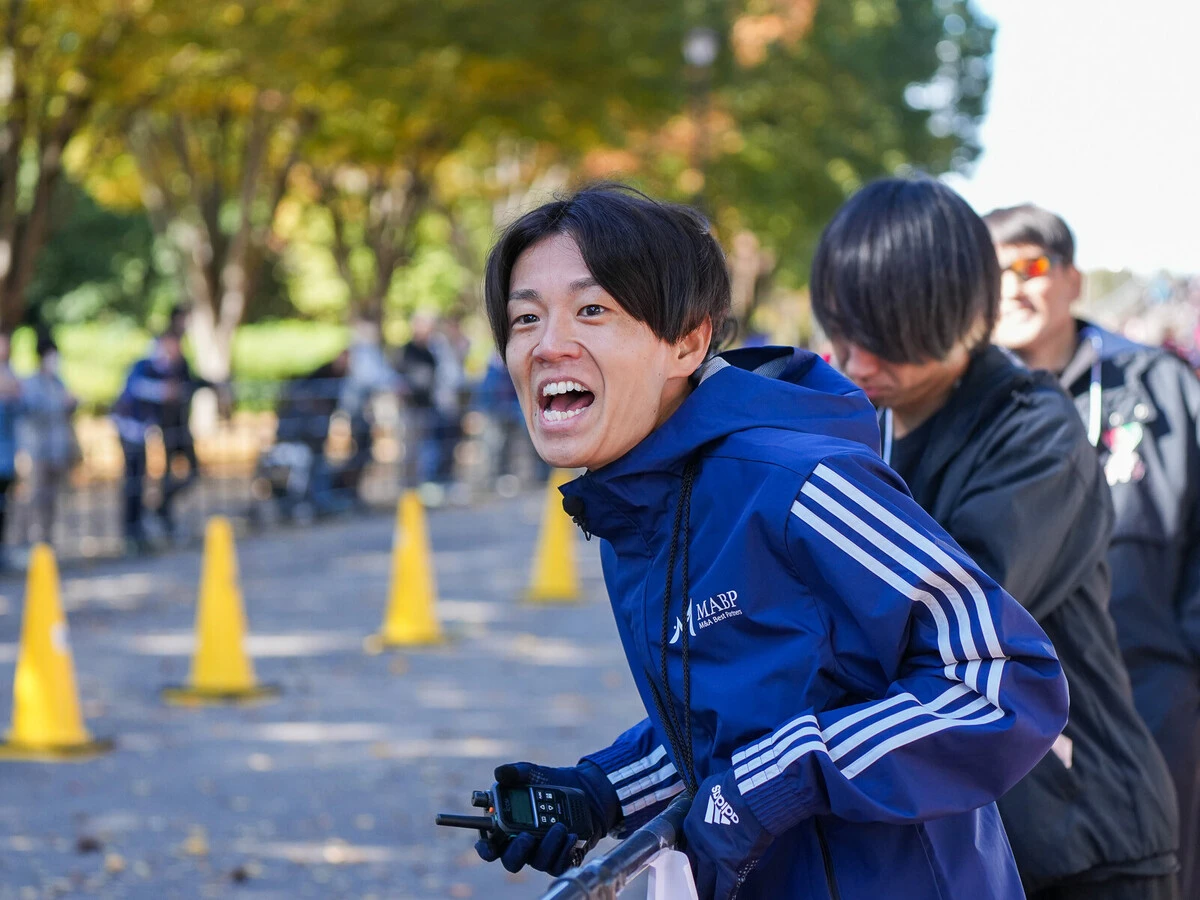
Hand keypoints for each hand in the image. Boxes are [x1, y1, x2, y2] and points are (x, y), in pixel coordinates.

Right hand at [473, 761, 618, 875]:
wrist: (581, 790)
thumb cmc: (549, 782)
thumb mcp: (532, 773)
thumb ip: (515, 772)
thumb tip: (500, 773)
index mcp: (505, 828)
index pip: (489, 846)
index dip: (486, 849)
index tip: (490, 846)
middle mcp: (520, 845)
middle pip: (511, 861)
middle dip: (518, 851)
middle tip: (527, 836)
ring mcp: (540, 854)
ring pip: (538, 862)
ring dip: (548, 846)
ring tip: (559, 826)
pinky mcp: (559, 858)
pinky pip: (558, 865)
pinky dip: (564, 852)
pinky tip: (570, 836)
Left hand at [683, 771, 772, 899]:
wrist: (747, 795)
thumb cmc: (730, 788)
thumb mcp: (707, 792)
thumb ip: (704, 805)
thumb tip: (709, 804)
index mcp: (691, 827)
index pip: (687, 852)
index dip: (690, 863)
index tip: (693, 870)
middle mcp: (699, 845)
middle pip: (693, 870)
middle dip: (694, 882)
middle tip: (693, 890)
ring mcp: (713, 857)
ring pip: (706, 882)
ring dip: (706, 892)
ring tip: (705, 897)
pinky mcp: (730, 865)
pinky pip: (725, 887)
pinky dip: (723, 896)